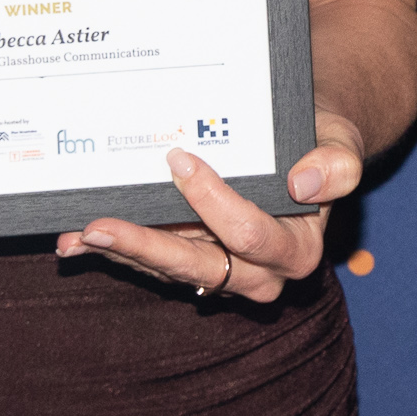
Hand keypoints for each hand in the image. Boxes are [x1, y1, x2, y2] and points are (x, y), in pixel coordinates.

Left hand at [56, 107, 366, 303]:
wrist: (302, 148)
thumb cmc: (320, 142)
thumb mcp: (342, 143)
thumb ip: (339, 164)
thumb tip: (306, 183)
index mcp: (296, 250)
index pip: (249, 235)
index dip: (212, 203)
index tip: (179, 160)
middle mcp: (257, 272)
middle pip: (195, 267)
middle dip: (144, 247)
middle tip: (98, 226)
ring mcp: (220, 270)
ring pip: (165, 268)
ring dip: (118, 253)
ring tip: (74, 235)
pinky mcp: (192, 261)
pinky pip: (152, 260)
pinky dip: (115, 250)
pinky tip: (75, 239)